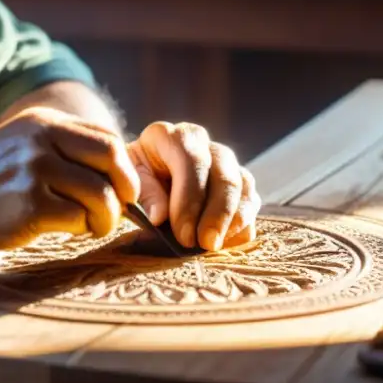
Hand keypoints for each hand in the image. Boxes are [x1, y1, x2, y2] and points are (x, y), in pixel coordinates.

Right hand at [0, 107, 140, 253]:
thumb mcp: (21, 145)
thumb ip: (61, 149)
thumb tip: (117, 174)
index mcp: (43, 122)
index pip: (105, 135)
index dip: (122, 164)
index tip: (119, 186)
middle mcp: (42, 138)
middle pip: (112, 157)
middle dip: (125, 187)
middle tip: (117, 209)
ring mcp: (36, 169)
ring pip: (102, 193)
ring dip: (106, 217)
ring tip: (90, 225)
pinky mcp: (32, 204)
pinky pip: (79, 218)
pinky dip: (81, 228)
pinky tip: (66, 230)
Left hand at [128, 122, 260, 251]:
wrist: (146, 178)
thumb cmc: (135, 178)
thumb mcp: (131, 182)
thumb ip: (146, 194)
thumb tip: (161, 216)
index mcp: (171, 136)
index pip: (191, 160)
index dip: (190, 199)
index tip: (183, 234)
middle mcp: (204, 144)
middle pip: (224, 174)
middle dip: (217, 213)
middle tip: (205, 243)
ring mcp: (225, 163)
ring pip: (243, 186)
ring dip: (234, 220)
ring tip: (215, 245)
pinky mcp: (239, 184)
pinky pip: (251, 202)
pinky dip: (242, 225)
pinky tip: (225, 242)